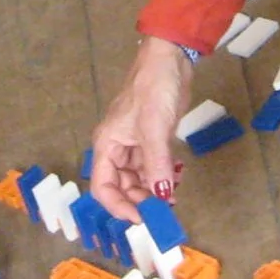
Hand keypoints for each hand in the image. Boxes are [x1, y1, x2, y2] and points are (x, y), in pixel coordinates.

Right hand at [90, 37, 193, 221]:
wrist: (170, 59)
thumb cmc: (153, 89)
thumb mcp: (154, 129)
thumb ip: (156, 165)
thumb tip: (162, 197)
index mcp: (107, 144)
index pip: (103, 187)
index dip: (118, 206)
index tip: (141, 219)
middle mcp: (117, 148)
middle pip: (122, 186)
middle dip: (141, 200)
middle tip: (164, 210)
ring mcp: (135, 143)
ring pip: (139, 178)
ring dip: (154, 189)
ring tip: (174, 195)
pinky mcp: (152, 138)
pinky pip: (153, 166)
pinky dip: (163, 176)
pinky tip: (177, 178)